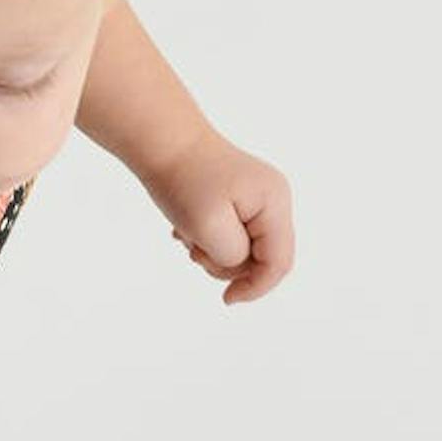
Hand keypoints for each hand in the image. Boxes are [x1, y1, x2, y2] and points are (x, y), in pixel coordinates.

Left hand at [143, 128, 294, 304]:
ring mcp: (259, 199)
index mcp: (275, 203)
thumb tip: (239, 265)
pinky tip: (186, 226)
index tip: (226, 299)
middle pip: (265, 258)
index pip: (280, 263)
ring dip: (213, 253)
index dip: (256, 288)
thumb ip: (233, 256)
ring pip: (245, 250)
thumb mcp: (208, 229)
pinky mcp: (240, 200)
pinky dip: (208, 240)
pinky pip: (232, 236)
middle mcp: (274, 199)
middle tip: (195, 249)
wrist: (162, 140)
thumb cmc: (183, 180)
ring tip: (187, 232)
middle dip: (228, 265)